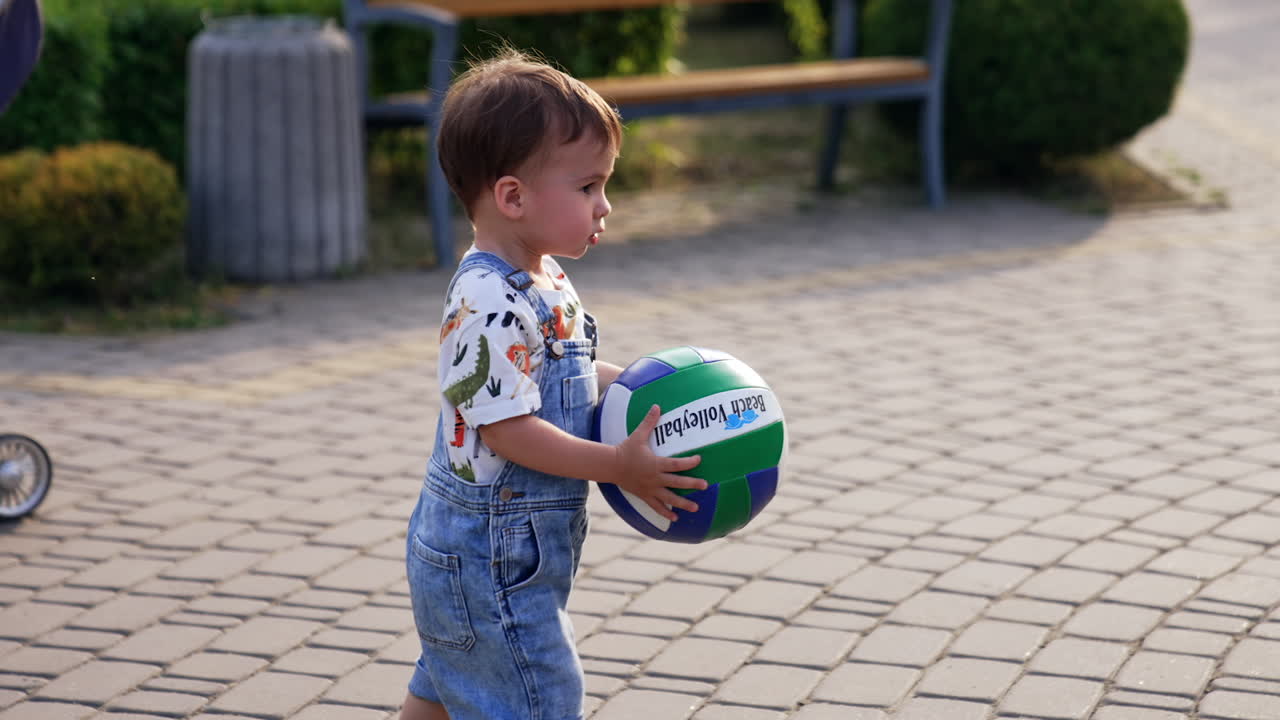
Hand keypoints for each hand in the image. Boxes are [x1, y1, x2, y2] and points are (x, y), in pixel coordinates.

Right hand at [611, 405, 705, 521]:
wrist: (611, 466)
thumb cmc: (626, 449)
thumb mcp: (638, 435)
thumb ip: (649, 421)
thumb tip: (657, 406)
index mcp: (655, 463)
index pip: (676, 464)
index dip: (689, 462)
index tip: (699, 460)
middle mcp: (655, 478)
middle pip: (677, 482)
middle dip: (692, 484)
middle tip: (705, 485)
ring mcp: (650, 488)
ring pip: (669, 498)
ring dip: (683, 503)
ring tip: (696, 508)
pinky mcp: (644, 495)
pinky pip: (657, 506)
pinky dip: (666, 513)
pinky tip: (675, 519)